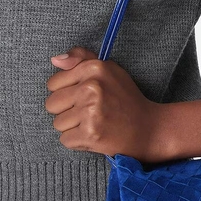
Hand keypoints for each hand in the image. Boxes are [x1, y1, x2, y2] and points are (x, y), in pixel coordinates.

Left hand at [46, 46, 165, 160]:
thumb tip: (55, 59)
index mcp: (94, 68)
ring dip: (72, 127)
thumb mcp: (108, 70)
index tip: (81, 96)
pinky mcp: (90, 134)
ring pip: (57, 123)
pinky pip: (65, 140)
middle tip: (87, 112)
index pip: (53, 83)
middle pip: (52, 104)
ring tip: (93, 123)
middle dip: (66, 110)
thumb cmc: (125, 98)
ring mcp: (90, 111)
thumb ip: (81, 59)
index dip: (65, 92)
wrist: (148, 128)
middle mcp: (91, 87)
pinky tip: (94, 135)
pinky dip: (77, 141)